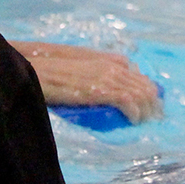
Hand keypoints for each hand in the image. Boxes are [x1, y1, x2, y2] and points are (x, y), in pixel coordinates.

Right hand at [15, 42, 161, 123]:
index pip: (138, 75)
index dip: (147, 91)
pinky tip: (133, 121)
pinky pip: (128, 101)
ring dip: (146, 111)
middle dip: (152, 104)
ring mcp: (106, 77)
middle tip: (152, 120)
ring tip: (144, 123)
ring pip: (141, 94)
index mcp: (107, 60)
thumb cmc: (50, 71)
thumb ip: (92, 73)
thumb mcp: (75, 68)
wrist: (32, 69)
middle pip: (144, 85)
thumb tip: (105, 86)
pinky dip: (134, 112)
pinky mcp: (100, 90)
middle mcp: (111, 66)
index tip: (148, 106)